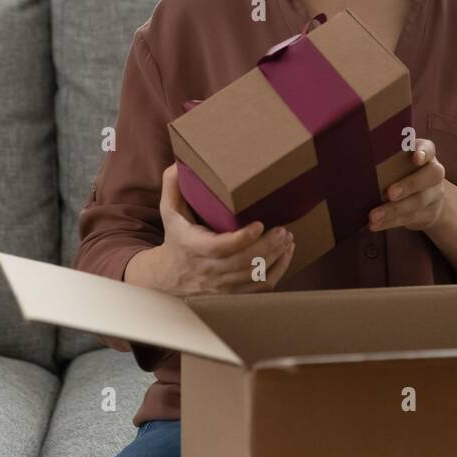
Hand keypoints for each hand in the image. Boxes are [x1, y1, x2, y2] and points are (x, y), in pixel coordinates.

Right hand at [152, 162, 294, 294]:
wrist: (168, 276)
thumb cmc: (176, 237)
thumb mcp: (169, 211)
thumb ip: (172, 186)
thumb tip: (179, 163)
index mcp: (193, 247)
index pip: (219, 248)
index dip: (242, 239)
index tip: (260, 224)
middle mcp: (208, 269)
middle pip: (242, 262)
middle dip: (267, 246)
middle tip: (284, 230)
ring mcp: (221, 285)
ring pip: (253, 275)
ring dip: (275, 257)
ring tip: (288, 238)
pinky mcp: (232, 293)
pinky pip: (259, 287)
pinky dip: (277, 271)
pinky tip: (286, 254)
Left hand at [368, 139, 445, 232]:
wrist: (430, 199)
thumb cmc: (406, 172)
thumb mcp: (402, 162)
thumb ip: (389, 158)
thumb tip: (358, 158)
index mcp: (426, 155)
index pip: (429, 149)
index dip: (424, 153)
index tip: (416, 158)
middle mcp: (434, 173)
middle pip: (429, 177)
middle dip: (409, 185)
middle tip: (390, 193)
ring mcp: (434, 195)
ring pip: (418, 202)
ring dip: (394, 210)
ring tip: (373, 216)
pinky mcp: (428, 214)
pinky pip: (409, 218)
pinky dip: (390, 222)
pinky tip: (375, 225)